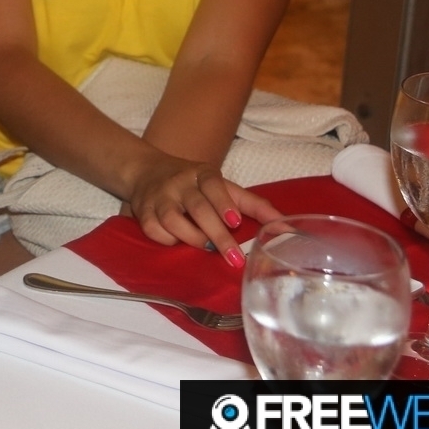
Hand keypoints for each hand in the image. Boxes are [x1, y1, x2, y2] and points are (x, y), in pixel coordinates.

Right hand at [118, 151, 280, 266]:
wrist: (147, 171)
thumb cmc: (195, 185)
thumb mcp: (224, 187)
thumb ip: (253, 205)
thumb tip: (286, 226)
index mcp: (202, 173)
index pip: (213, 185)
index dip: (223, 202)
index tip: (236, 221)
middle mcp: (179, 183)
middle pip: (198, 208)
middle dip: (217, 234)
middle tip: (234, 258)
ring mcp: (159, 197)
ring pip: (173, 220)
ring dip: (192, 238)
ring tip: (207, 249)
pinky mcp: (143, 211)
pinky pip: (154, 230)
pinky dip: (168, 241)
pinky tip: (178, 244)